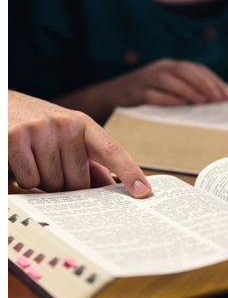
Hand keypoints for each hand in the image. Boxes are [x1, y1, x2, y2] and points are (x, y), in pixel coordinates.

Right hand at [8, 91, 151, 196]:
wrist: (3, 106)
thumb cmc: (40, 127)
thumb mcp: (68, 136)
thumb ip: (89, 160)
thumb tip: (111, 187)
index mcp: (84, 124)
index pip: (113, 151)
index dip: (131, 172)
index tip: (144, 192)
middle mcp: (66, 124)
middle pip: (79, 181)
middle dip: (67, 185)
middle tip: (54, 166)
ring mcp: (41, 130)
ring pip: (53, 184)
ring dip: (45, 182)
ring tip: (36, 159)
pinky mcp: (15, 138)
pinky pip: (30, 180)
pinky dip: (26, 179)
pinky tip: (21, 160)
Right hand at [118, 58, 227, 105]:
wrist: (113, 93)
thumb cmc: (147, 92)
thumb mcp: (167, 86)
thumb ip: (185, 89)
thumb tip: (212, 103)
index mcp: (170, 66)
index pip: (196, 69)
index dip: (214, 81)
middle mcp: (160, 68)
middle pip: (184, 71)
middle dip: (204, 84)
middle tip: (219, 100)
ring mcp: (146, 79)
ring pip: (168, 80)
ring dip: (187, 90)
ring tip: (202, 102)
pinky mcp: (134, 92)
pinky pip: (151, 94)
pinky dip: (166, 99)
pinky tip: (179, 105)